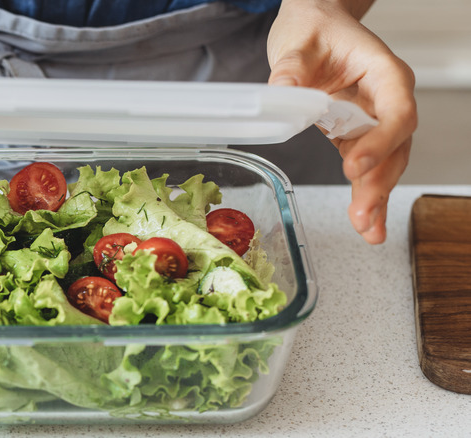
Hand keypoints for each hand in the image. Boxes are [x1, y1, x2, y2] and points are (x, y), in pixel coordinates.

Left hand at [267, 0, 416, 243]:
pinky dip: (367, 195)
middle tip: (363, 216)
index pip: (395, 112)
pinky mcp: (358, 134)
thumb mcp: (297, 44)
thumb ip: (291, 70)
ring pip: (386, 163)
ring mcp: (376, 119)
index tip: (355, 165)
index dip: (380, 142)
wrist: (315, 24)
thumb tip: (282, 93)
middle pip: (395, 146)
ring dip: (376, 197)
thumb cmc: (315, 28)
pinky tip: (368, 224)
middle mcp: (388, 99)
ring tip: (368, 230)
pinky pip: (368, 167)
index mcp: (384, 73)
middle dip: (379, 183)